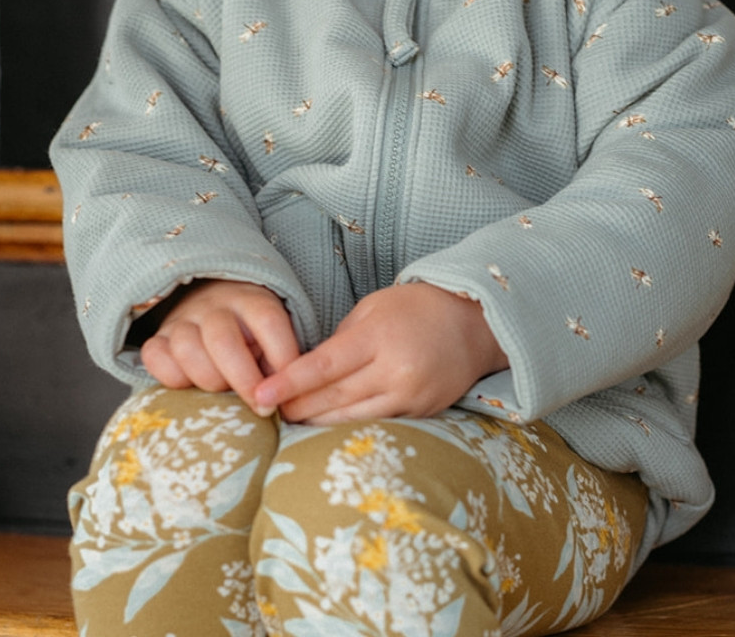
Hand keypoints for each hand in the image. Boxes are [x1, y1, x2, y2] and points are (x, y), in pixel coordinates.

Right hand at [140, 279, 299, 411]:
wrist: (212, 308)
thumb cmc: (252, 335)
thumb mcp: (274, 338)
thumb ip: (280, 364)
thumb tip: (285, 399)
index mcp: (252, 300)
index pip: (268, 321)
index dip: (281, 358)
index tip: (287, 391)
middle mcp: (215, 305)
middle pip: (223, 340)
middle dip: (243, 381)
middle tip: (258, 406)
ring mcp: (183, 319)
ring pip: (187, 349)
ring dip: (208, 380)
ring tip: (223, 391)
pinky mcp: (157, 338)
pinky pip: (155, 357)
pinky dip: (172, 377)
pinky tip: (191, 386)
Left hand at [252, 282, 508, 423]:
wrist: (474, 325)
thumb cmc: (416, 308)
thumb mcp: (374, 308)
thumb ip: (340, 339)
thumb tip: (305, 369)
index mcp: (379, 336)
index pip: (324, 365)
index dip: (289, 382)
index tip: (260, 395)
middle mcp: (395, 369)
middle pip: (333, 397)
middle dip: (296, 407)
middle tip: (266, 411)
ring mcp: (410, 396)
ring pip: (351, 418)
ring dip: (316, 423)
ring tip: (290, 421)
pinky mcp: (422, 413)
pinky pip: (376, 424)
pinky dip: (348, 426)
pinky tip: (327, 427)